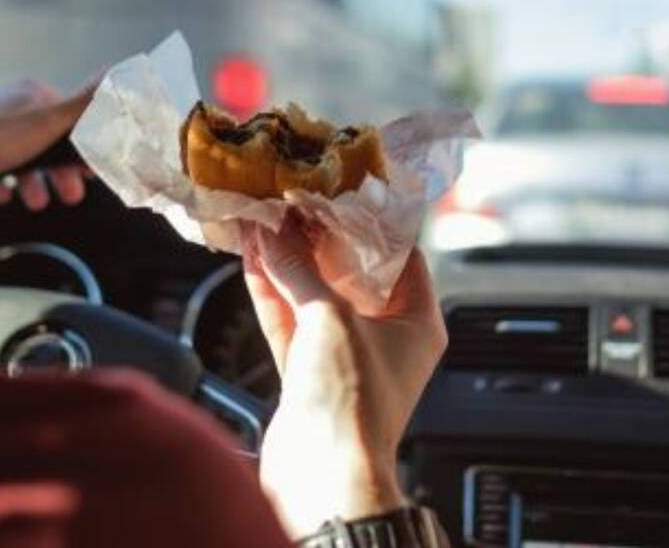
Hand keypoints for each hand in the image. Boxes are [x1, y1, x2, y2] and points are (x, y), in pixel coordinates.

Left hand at [0, 78, 96, 209]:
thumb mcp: (49, 121)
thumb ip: (83, 103)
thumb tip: (112, 75)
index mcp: (30, 93)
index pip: (68, 118)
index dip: (81, 147)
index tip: (90, 171)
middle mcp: (9, 103)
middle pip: (46, 140)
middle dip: (58, 170)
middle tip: (70, 193)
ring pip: (21, 155)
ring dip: (33, 180)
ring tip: (37, 201)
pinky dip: (4, 182)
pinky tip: (5, 195)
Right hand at [242, 220, 446, 538]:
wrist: (322, 475)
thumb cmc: (352, 405)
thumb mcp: (331, 317)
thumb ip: (300, 269)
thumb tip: (275, 232)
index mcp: (416, 321)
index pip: (400, 255)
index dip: (370, 221)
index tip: (340, 192)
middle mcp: (384, 337)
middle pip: (350, 272)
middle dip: (317, 238)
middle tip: (291, 202)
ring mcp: (344, 355)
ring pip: (313, 295)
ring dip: (287, 261)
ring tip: (263, 221)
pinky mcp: (308, 373)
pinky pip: (289, 321)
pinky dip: (272, 291)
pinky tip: (252, 258)